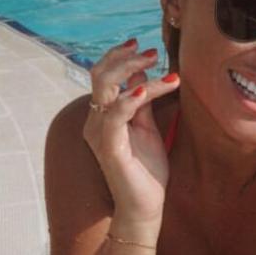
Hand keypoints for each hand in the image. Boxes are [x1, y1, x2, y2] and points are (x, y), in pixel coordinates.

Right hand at [83, 38, 180, 230]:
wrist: (145, 207)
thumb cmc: (147, 171)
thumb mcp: (147, 129)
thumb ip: (142, 103)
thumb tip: (141, 73)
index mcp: (103, 116)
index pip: (104, 76)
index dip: (121, 57)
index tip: (144, 48)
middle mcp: (96, 121)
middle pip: (100, 75)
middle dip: (125, 58)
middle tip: (152, 52)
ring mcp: (100, 134)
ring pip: (107, 89)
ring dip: (134, 72)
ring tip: (159, 67)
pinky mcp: (109, 147)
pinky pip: (115, 115)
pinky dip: (131, 99)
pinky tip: (146, 90)